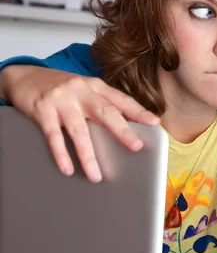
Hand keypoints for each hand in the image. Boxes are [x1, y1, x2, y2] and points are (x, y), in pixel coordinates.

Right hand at [2, 65, 159, 182]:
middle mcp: (81, 90)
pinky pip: (53, 135)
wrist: (25, 76)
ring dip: (88, 155)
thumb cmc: (61, 89)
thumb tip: (125, 133)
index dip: (138, 111)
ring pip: (79, 130)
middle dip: (121, 130)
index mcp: (95, 86)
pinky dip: (61, 153)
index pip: (121, 99)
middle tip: (135, 146)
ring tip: (97, 176)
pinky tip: (68, 168)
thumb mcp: (84, 91)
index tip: (154, 123)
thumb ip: (101, 106)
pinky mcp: (42, 109)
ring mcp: (62, 99)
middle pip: (105, 112)